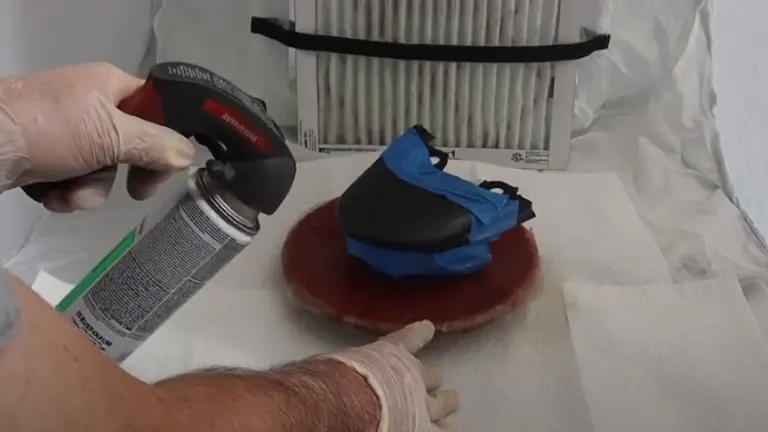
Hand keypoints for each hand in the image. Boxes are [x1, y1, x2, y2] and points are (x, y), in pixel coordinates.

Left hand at [0, 62, 193, 211]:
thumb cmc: (49, 128)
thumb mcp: (112, 134)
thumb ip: (156, 145)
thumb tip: (189, 155)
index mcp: (110, 85)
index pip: (157, 108)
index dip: (168, 137)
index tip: (170, 165)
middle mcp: (91, 106)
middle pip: (132, 146)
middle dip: (125, 174)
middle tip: (136, 192)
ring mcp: (68, 133)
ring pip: (103, 171)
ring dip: (90, 189)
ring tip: (68, 191)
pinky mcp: (48, 158)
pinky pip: (75, 181)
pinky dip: (66, 193)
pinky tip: (50, 194)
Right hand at [327, 321, 459, 430]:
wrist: (348, 408)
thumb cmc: (334, 382)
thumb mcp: (334, 367)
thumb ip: (340, 369)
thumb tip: (317, 374)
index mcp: (390, 354)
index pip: (410, 339)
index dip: (419, 333)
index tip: (428, 328)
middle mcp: (412, 377)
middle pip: (432, 375)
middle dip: (434, 377)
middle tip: (438, 378)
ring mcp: (423, 406)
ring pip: (444, 403)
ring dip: (446, 403)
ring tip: (452, 402)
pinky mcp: (425, 431)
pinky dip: (445, 431)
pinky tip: (450, 430)